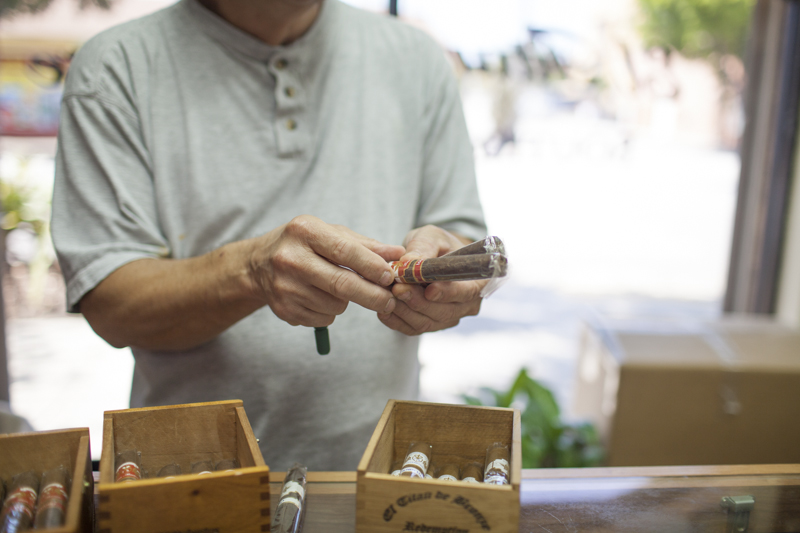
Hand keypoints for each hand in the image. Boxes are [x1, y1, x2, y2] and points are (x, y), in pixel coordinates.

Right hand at [249, 215, 404, 326]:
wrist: (258, 265)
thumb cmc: (304, 245)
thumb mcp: (330, 234)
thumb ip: (364, 245)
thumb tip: (397, 254)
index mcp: (305, 231)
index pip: (344, 250)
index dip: (371, 265)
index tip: (391, 276)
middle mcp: (290, 258)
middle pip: (341, 284)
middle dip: (372, 295)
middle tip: (390, 300)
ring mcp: (285, 287)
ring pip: (335, 304)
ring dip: (347, 301)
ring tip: (336, 287)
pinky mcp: (284, 310)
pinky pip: (323, 318)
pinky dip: (331, 311)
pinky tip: (319, 297)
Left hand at [378, 225, 484, 334]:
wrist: (430, 256)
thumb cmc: (436, 244)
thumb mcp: (432, 237)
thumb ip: (423, 248)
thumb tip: (409, 262)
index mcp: (477, 281)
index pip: (466, 292)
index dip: (448, 293)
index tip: (429, 290)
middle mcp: (466, 305)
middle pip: (444, 312)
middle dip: (418, 301)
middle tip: (398, 288)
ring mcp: (448, 318)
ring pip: (426, 322)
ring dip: (404, 310)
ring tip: (387, 294)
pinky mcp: (430, 325)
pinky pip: (412, 329)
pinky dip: (396, 320)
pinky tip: (384, 308)